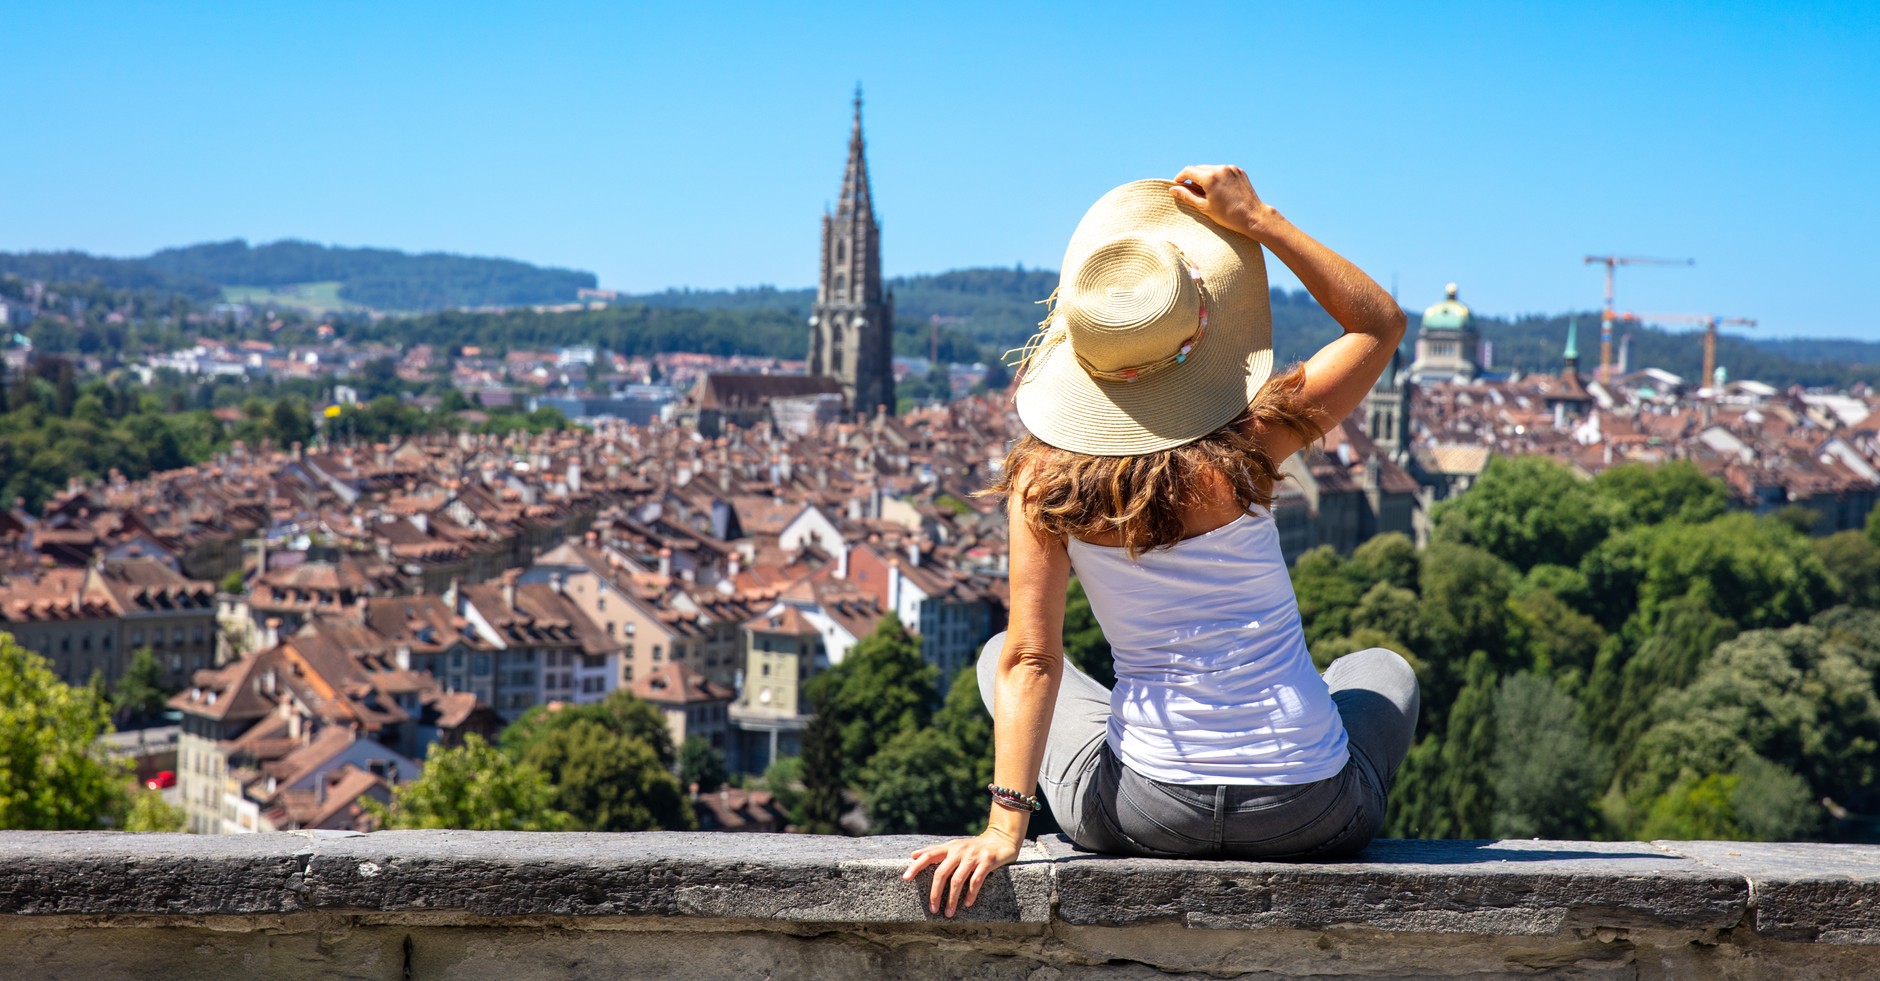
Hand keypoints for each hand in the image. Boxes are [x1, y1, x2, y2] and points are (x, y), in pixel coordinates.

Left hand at [902, 831, 1021, 916]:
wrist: (1001, 839)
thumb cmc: (974, 847)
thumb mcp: (955, 846)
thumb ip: (936, 851)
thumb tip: (913, 855)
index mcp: (950, 848)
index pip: (929, 855)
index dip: (916, 866)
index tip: (905, 878)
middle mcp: (959, 850)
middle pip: (941, 872)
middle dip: (935, 893)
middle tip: (932, 909)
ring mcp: (973, 856)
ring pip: (958, 879)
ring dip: (951, 899)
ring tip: (948, 913)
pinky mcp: (987, 861)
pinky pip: (976, 880)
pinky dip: (970, 894)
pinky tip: (967, 904)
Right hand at [1169, 165, 1281, 240]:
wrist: (1253, 216)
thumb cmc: (1228, 215)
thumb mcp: (1204, 207)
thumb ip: (1187, 196)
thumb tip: (1173, 190)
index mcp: (1210, 177)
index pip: (1188, 171)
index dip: (1180, 177)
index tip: (1177, 185)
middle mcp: (1220, 169)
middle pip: (1199, 168)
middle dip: (1193, 178)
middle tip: (1191, 191)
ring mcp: (1231, 169)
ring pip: (1211, 169)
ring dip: (1205, 177)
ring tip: (1207, 192)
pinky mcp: (1239, 171)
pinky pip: (1223, 171)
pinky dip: (1217, 177)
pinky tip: (1220, 190)